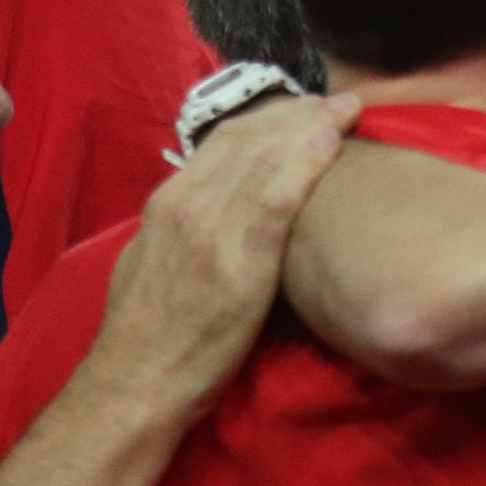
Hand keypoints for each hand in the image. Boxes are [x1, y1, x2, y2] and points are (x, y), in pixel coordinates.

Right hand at [75, 94, 359, 424]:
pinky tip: (333, 142)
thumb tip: (207, 207)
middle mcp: (188, 205)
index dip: (269, 119)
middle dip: (298, 113)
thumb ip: (179, 227)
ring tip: (348, 110)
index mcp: (167, 204)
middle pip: (250, 139)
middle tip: (338, 100)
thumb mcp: (150, 262)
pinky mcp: (240, 261)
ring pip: (267, 157)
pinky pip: (277, 198)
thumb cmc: (148, 333)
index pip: (224, 141)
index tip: (304, 109)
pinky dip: (305, 163)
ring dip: (312, 125)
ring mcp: (213, 230)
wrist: (136, 384)